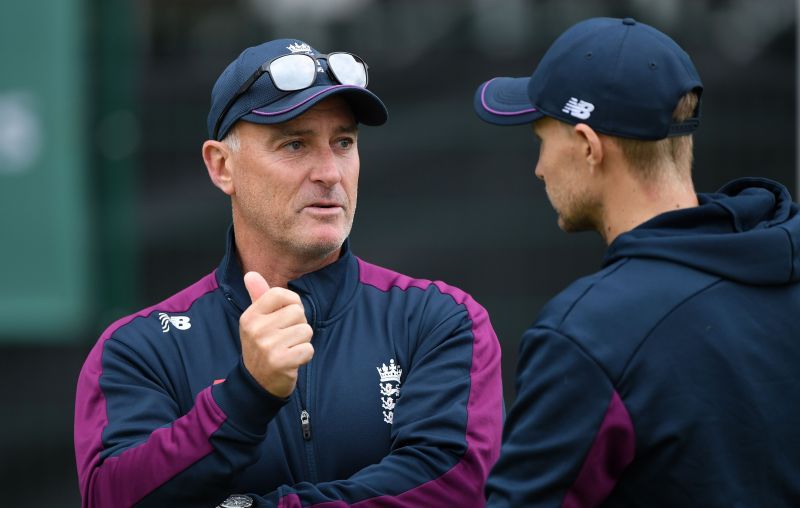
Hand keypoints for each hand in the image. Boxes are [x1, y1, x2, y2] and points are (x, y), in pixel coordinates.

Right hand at [239, 271, 313, 397]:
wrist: (257, 383)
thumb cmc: (262, 346)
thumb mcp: (256, 321)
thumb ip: (258, 296)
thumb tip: (251, 274)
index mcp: (250, 316)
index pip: (280, 294)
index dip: (292, 303)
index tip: (287, 316)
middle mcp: (256, 329)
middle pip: (298, 312)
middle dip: (298, 325)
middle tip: (286, 338)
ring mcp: (268, 346)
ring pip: (306, 330)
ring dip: (303, 341)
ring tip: (288, 349)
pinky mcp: (281, 362)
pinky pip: (308, 349)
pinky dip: (305, 356)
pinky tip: (292, 360)